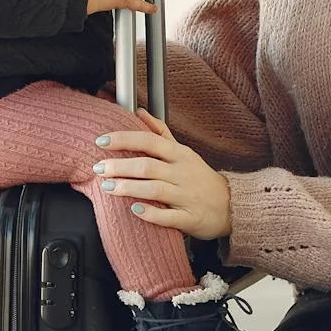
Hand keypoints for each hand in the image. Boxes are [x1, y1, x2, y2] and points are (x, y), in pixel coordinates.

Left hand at [93, 109, 232, 239]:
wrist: (231, 205)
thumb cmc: (200, 177)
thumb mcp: (183, 152)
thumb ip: (160, 132)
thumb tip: (139, 112)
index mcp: (179, 155)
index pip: (149, 141)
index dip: (124, 139)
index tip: (101, 141)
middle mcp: (182, 173)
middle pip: (148, 166)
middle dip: (120, 166)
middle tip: (99, 168)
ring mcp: (187, 196)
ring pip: (156, 190)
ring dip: (129, 187)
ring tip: (108, 187)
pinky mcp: (190, 218)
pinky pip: (169, 216)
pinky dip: (151, 213)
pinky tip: (135, 210)